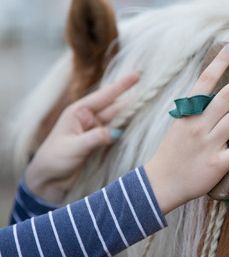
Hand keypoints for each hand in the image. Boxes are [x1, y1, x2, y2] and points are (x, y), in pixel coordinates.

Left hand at [25, 72, 140, 203]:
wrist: (48, 181)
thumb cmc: (54, 160)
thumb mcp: (75, 147)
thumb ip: (97, 138)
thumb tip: (118, 131)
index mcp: (78, 112)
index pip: (104, 96)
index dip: (122, 85)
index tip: (138, 75)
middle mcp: (89, 118)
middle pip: (115, 107)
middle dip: (132, 101)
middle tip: (152, 94)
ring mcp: (96, 131)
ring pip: (118, 120)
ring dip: (132, 115)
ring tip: (150, 108)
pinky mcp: (100, 143)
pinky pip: (117, 133)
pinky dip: (128, 129)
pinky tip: (140, 125)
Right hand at [145, 42, 228, 214]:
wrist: (160, 183)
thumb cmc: (171, 152)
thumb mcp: (179, 125)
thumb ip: (196, 110)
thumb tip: (215, 91)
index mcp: (187, 114)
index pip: (205, 81)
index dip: (220, 62)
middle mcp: (198, 126)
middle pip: (225, 96)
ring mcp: (208, 145)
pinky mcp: (217, 164)